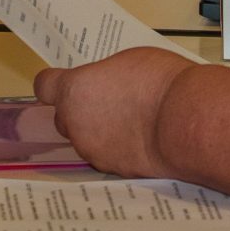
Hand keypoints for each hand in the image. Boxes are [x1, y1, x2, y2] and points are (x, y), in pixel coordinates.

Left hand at [34, 48, 187, 177]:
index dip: (53, 84)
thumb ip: (104, 75)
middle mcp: (75, 123)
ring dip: (98, 131)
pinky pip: (106, 155)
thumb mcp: (128, 61)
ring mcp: (92, 149)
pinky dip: (116, 149)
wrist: (185, 121)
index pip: (44, 86)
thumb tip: (104, 82)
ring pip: (85, 139)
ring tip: (129, 120)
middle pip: (64, 117)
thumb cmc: (161, 84)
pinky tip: (137, 139)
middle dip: (80, 111)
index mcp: (74, 89)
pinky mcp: (112, 169)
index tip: (60, 82)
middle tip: (106, 100)